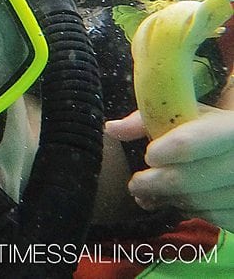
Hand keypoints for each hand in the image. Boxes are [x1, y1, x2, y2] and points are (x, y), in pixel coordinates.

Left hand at [105, 105, 233, 229]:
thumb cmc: (205, 128)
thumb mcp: (183, 114)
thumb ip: (145, 120)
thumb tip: (111, 129)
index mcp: (228, 127)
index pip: (188, 143)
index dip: (163, 152)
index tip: (149, 156)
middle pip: (189, 178)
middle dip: (154, 183)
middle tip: (135, 185)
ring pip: (200, 202)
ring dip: (169, 200)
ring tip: (150, 195)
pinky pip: (215, 218)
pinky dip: (191, 211)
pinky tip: (178, 202)